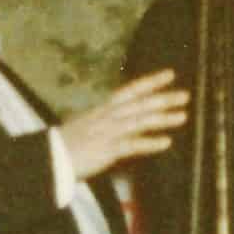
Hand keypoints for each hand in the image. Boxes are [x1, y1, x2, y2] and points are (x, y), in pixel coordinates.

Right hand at [60, 69, 190, 181]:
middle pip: (139, 104)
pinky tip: (166, 143)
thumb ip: (105, 124)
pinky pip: (131, 145)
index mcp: (102, 110)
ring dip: (162, 118)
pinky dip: (149, 143)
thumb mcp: (86, 127)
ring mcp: (107, 133)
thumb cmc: (64, 146)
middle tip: (185, 95)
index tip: (169, 74)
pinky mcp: (106, 151)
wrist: (48, 158)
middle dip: (163, 98)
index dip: (150, 82)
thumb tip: (122, 123)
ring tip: (183, 116)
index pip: (130, 91)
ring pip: (139, 121)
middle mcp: (106, 117)